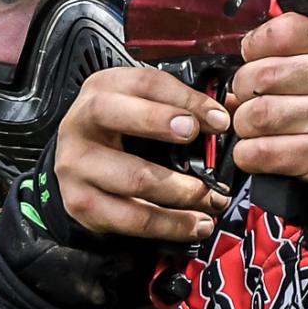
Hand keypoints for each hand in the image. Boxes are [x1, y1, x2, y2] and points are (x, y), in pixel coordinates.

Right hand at [55, 67, 231, 240]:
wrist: (80, 168)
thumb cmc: (123, 134)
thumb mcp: (145, 108)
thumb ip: (184, 106)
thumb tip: (231, 113)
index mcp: (103, 89)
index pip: (145, 83)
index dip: (185, 99)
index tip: (220, 120)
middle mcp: (81, 123)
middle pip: (116, 115)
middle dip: (160, 123)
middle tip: (199, 141)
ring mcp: (75, 165)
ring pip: (133, 177)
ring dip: (183, 192)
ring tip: (215, 199)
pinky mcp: (81, 203)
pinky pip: (132, 218)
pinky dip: (170, 225)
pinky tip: (196, 224)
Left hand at [230, 0, 307, 183]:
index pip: (279, 31)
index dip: (254, 45)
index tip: (254, 53)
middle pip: (263, 75)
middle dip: (243, 85)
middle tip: (249, 90)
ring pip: (258, 115)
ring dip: (243, 120)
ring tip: (253, 118)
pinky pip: (261, 152)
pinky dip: (247, 152)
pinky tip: (257, 145)